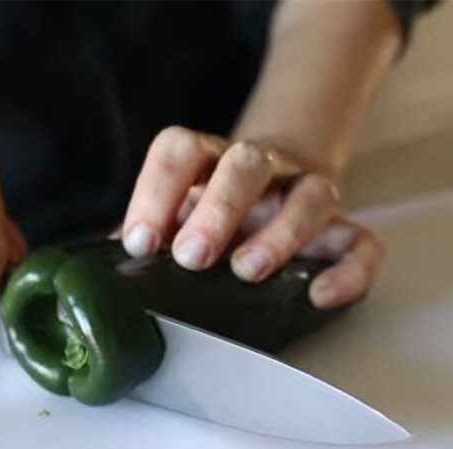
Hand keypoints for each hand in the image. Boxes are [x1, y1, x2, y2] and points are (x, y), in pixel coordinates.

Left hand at [119, 126, 382, 307]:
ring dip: (281, 232)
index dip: (156, 191)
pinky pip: (360, 243)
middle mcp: (260, 167)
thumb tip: (91, 274)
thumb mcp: (173, 219)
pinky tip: (320, 296)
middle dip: (218, 209)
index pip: (179, 150)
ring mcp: (306, 193)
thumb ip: (142, 237)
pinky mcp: (343, 231)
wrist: (276, 191)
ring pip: (311, 194)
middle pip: (245, 163)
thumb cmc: (211, 216)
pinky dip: (349, 271)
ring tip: (249, 271)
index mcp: (207, 161)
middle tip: (194, 257)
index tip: (142, 242)